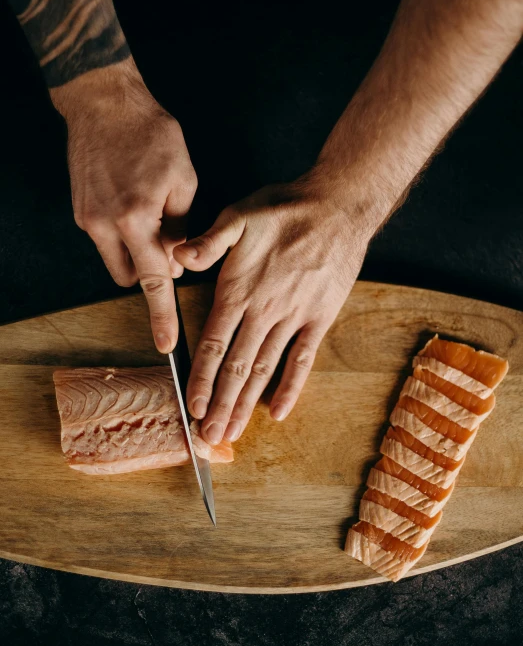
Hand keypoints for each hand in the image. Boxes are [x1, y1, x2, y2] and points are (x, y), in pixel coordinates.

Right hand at [50, 60, 197, 352]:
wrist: (105, 105)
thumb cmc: (151, 136)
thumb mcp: (184, 180)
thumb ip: (181, 228)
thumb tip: (176, 259)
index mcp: (137, 219)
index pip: (153, 281)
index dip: (162, 314)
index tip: (167, 344)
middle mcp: (106, 226)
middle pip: (130, 277)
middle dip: (150, 272)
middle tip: (167, 245)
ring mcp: (88, 219)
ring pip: (115, 260)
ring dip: (135, 253)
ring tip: (149, 217)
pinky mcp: (80, 211)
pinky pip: (105, 239)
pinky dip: (122, 233)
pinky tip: (132, 202)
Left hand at [172, 174, 375, 444]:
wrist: (338, 207)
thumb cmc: (285, 209)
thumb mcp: (238, 214)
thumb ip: (208, 241)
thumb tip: (179, 258)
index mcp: (239, 290)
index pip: (213, 345)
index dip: (201, 379)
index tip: (192, 409)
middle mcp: (264, 311)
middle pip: (236, 368)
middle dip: (221, 405)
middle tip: (210, 438)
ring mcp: (294, 318)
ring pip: (265, 370)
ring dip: (247, 403)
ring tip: (234, 432)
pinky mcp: (320, 318)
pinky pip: (304, 359)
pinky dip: (291, 386)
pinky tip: (280, 411)